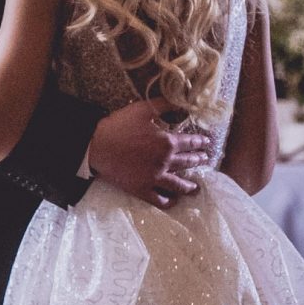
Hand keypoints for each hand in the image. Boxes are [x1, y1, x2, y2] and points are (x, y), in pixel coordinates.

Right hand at [88, 101, 213, 208]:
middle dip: (198, 160)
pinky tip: (173, 201)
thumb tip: (181, 102)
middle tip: (205, 160)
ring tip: (196, 188)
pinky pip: (160, 199)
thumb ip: (164, 105)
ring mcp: (154, 178)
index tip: (207, 143)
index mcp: (167, 142)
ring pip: (178, 185)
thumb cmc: (119, 126)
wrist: (97, 146)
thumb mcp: (143, 109)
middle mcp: (165, 162)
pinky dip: (169, 202)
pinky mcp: (142, 190)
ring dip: (190, 186)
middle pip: (187, 162)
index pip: (190, 142)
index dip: (200, 142)